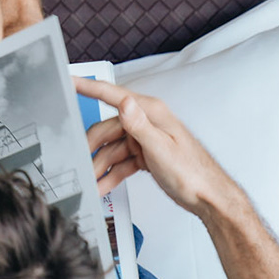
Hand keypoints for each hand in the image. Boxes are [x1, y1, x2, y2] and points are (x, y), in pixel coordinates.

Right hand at [76, 76, 241, 218]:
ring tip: (93, 182)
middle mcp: (147, 122)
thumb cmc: (193, 173)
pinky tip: (103, 185)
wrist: (208, 197)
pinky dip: (111, 174)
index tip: (70, 81)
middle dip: (92, 147)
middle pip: (107, 128)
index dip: (88, 87)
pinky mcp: (146, 155)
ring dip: (100, 166)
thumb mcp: (161, 148)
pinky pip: (121, 161)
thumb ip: (139, 125)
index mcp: (151, 113)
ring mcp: (145, 139)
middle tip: (81, 163)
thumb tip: (124, 103)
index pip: (113, 95)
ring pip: (112, 148)